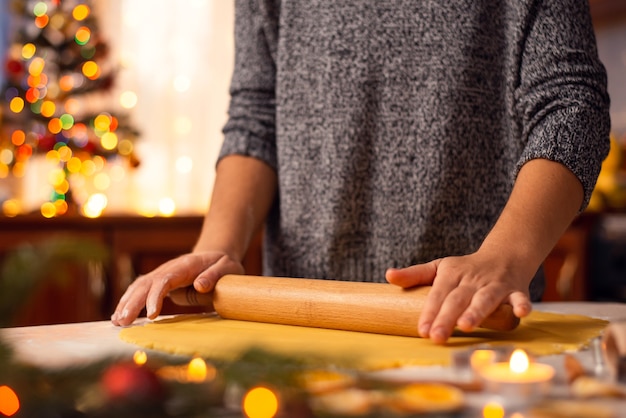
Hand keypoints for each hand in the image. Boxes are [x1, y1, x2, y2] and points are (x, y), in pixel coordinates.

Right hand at [111, 251, 243, 325]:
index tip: (151, 314)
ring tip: (117, 322)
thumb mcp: (228, 267)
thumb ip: (214, 275)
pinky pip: (141, 290)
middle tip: (123, 322)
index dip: (155, 296)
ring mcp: (162, 274)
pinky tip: (120, 316)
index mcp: (185, 265)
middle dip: (133, 303)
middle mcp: (169, 268)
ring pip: (139, 286)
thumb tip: (199, 286)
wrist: (215, 255)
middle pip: (147, 284)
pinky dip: (129, 302)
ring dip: (126, 303)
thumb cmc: (223, 263)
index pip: (165, 280)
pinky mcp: (160, 282)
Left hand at [385, 250, 532, 343]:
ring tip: (466, 326)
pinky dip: (522, 304)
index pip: (438, 294)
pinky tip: (521, 313)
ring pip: (485, 298)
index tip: (421, 330)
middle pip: (458, 299)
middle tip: (436, 336)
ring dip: (476, 311)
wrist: (505, 254)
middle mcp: (472, 280)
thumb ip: (415, 275)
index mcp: (451, 274)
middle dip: (447, 317)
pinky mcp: (515, 290)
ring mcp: (494, 285)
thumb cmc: (466, 268)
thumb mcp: (439, 267)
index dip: (429, 312)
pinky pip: (519, 297)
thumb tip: (388, 276)